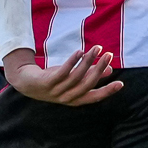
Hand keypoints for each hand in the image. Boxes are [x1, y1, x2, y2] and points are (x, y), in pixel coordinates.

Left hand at [2, 43, 122, 106]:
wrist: (26, 83)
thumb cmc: (53, 81)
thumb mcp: (72, 79)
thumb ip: (89, 75)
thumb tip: (109, 69)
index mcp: (75, 99)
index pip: (94, 97)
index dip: (107, 91)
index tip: (121, 84)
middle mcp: (67, 97)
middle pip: (87, 84)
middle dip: (100, 69)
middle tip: (109, 55)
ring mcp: (56, 90)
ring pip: (76, 76)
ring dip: (88, 61)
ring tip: (97, 48)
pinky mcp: (47, 82)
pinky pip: (62, 72)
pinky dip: (72, 62)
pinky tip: (80, 52)